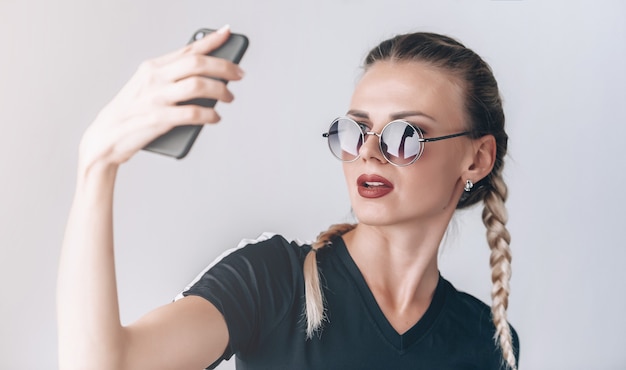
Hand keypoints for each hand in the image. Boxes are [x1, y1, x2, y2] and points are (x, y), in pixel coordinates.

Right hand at [79, 25, 244, 167]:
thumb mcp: (148, 88)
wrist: (105, 138)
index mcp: (153, 67)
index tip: (228, 33)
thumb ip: (173, 80)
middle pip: (197, 64)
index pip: (187, 49)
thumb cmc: (132, 113)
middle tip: (239, 74)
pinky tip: (216, 117)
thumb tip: (210, 80)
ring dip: (220, 91)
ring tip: (229, 97)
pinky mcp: (158, 119)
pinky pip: (192, 114)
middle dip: (224, 67)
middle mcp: (154, 78)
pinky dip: (209, 115)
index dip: (211, 40)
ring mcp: (156, 98)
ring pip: (198, 85)